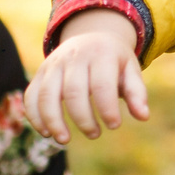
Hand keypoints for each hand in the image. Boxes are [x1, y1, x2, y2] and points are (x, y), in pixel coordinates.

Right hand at [23, 8, 147, 141]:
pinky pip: (31, 95)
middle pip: (73, 92)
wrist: (91, 35)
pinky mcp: (41, 72)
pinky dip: (34, 116)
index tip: (114, 126)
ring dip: (53, 121)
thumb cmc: (114, 61)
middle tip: (95, 134)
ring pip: (46, 94)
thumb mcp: (130, 70)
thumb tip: (143, 116)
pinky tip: (46, 133)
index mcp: (101, 54)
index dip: (107, 108)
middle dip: (83, 118)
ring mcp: (54, 64)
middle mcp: (74, 57)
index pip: (102, 85)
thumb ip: (137, 92)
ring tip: (64, 140)